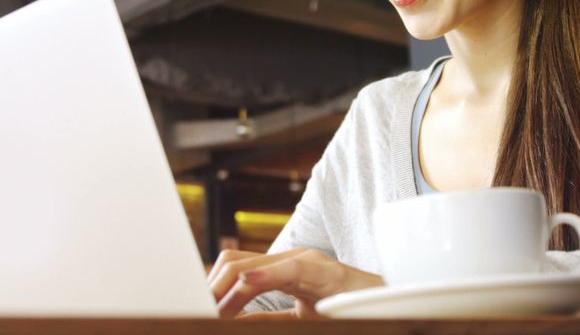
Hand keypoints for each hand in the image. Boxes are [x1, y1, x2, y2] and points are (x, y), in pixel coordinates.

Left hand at [207, 248, 384, 317]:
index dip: (209, 289)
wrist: (385, 305)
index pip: (232, 269)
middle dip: (210, 288)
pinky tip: (245, 287)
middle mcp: (288, 259)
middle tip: (200, 312)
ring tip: (215, 312)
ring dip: (227, 289)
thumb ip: (264, 317)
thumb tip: (229, 321)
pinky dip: (264, 278)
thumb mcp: (296, 317)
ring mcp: (306, 261)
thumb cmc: (342, 310)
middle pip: (232, 262)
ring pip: (251, 265)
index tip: (195, 309)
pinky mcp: (325, 271)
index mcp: (279, 270)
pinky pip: (289, 270)